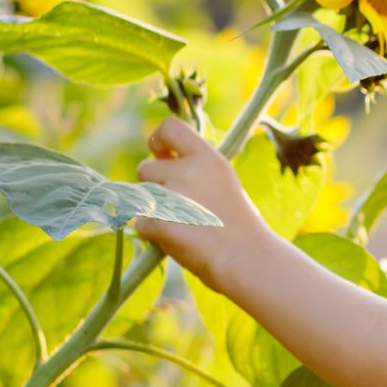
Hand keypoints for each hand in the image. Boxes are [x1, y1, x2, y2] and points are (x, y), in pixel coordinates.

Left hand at [134, 116, 271, 295]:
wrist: (246, 258)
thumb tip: (159, 155)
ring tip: (183, 224)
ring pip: (140, 197)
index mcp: (207, 158)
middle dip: (153, 186)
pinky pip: (141, 223)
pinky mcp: (159, 222)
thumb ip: (194, 167)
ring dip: (153, 210)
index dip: (157, 139)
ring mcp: (172, 197)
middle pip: (145, 168)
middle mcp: (188, 172)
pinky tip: (179, 239)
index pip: (169, 128)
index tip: (161, 153)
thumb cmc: (238, 224)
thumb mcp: (223, 181)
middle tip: (179, 205)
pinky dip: (154, 234)